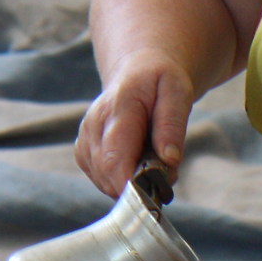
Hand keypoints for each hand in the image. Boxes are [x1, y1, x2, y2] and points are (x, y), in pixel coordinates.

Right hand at [74, 50, 195, 197]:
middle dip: (139, 183)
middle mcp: (93, 126)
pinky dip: (121, 178)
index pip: (114, 159)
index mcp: (117, 109)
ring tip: (153, 158)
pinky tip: (136, 160)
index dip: (131, 184)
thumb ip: (172, 125)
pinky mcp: (83, 152)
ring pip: (105, 182)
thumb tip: (169, 160)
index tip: (155, 190)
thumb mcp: (177, 92)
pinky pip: (102, 180)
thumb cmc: (159, 81)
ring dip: (132, 181)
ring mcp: (85, 140)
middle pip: (108, 174)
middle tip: (166, 170)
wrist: (137, 70)